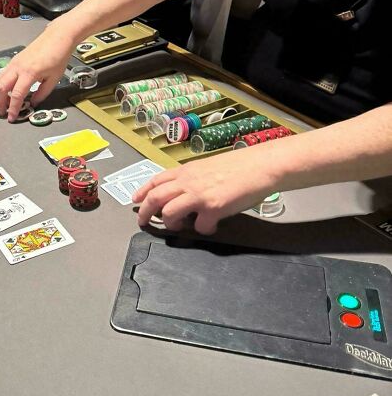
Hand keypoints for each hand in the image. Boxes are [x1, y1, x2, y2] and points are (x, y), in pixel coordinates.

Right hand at [0, 22, 74, 120]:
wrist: (57, 37)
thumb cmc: (58, 56)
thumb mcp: (54, 79)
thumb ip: (42, 93)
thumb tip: (33, 103)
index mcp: (29, 73)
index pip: (16, 95)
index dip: (13, 108)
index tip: (12, 117)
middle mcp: (18, 67)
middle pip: (1, 88)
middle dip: (0, 102)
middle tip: (4, 112)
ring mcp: (15, 62)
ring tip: (5, 102)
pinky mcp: (15, 60)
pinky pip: (3, 73)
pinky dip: (3, 84)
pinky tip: (9, 90)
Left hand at [133, 149, 277, 233]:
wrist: (261, 166)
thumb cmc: (239, 166)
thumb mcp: (207, 167)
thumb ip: (192, 179)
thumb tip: (183, 193)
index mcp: (186, 171)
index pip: (156, 180)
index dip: (142, 191)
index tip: (135, 201)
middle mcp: (188, 182)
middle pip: (155, 197)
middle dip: (145, 212)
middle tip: (143, 222)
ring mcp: (199, 195)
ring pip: (169, 213)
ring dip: (171, 223)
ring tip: (180, 225)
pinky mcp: (213, 208)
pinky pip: (199, 226)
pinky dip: (204, 229)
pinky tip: (212, 225)